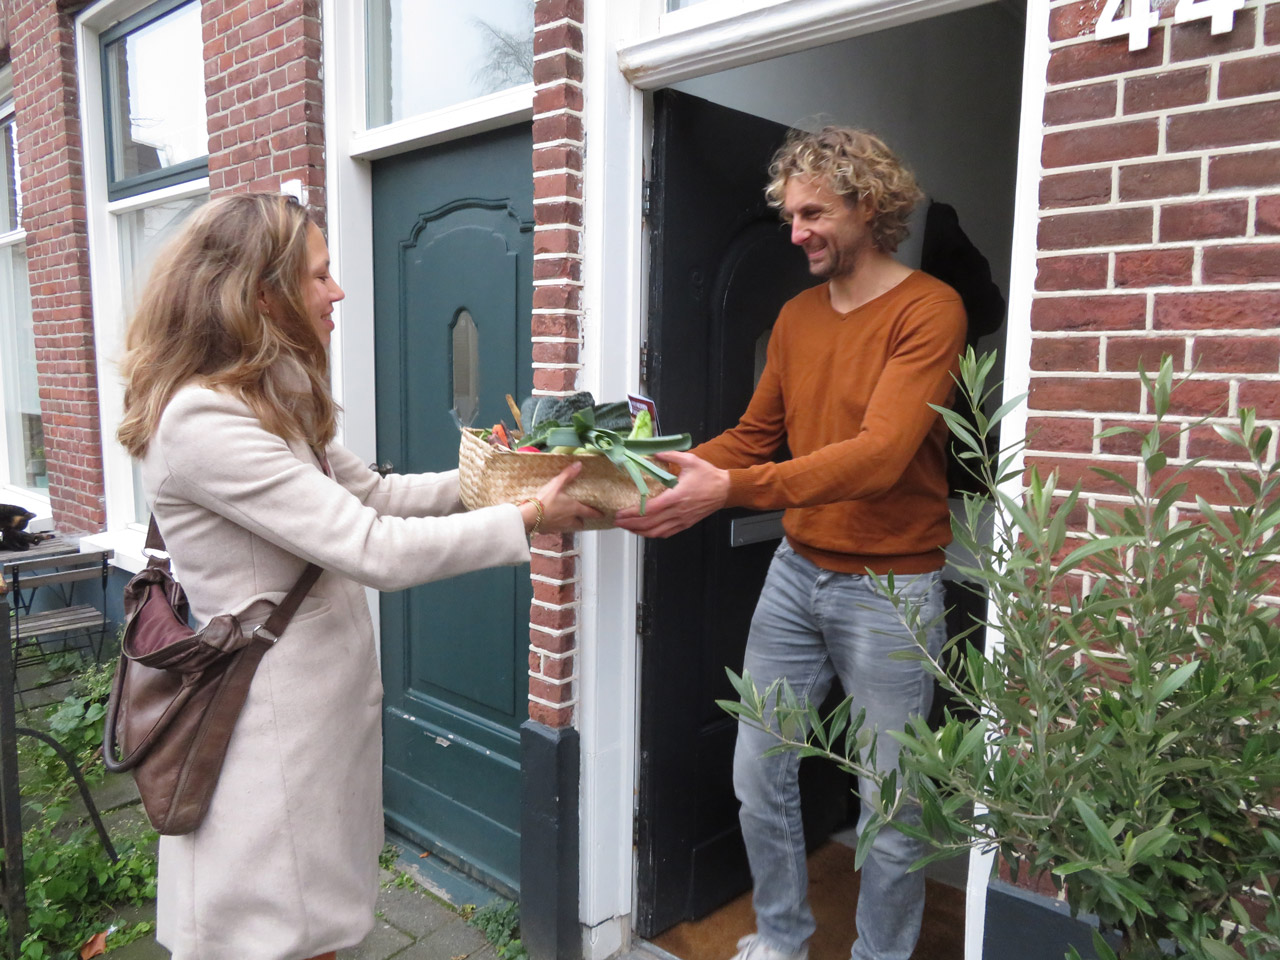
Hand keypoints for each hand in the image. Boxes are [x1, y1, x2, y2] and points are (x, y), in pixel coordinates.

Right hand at [520, 462, 604, 533]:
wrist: (529, 517)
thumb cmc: (544, 501)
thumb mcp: (556, 484)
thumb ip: (568, 475)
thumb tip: (579, 465)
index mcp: (574, 509)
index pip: (590, 513)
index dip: (597, 514)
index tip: (601, 515)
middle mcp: (569, 520)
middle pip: (580, 523)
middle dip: (581, 520)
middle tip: (579, 515)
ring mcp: (560, 527)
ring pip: (570, 527)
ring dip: (570, 523)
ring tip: (565, 517)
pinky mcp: (550, 531)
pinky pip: (558, 529)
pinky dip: (557, 525)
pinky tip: (552, 520)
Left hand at [614, 451, 728, 537]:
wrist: (725, 490)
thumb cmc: (708, 476)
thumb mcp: (690, 460)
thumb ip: (671, 456)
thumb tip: (655, 453)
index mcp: (677, 496)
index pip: (650, 509)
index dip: (633, 513)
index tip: (621, 512)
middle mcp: (677, 511)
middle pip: (649, 523)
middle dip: (631, 523)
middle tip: (617, 520)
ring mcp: (681, 520)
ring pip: (656, 532)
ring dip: (639, 531)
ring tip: (626, 527)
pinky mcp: (685, 524)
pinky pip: (666, 534)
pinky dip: (652, 534)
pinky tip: (644, 531)